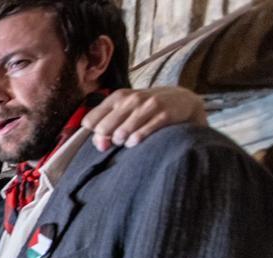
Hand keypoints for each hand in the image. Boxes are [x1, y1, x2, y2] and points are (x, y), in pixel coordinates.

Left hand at [83, 87, 207, 150]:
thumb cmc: (147, 109)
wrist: (182, 101)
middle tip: (118, 140)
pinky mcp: (163, 115)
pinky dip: (135, 141)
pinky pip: (140, 135)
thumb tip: (100, 145)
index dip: (94, 133)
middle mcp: (130, 99)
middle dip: (107, 139)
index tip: (104, 136)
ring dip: (122, 142)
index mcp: (117, 97)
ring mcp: (147, 106)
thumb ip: (106, 127)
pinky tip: (136, 141)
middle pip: (103, 129)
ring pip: (120, 133)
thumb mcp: (125, 111)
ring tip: (128, 141)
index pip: (90, 121)